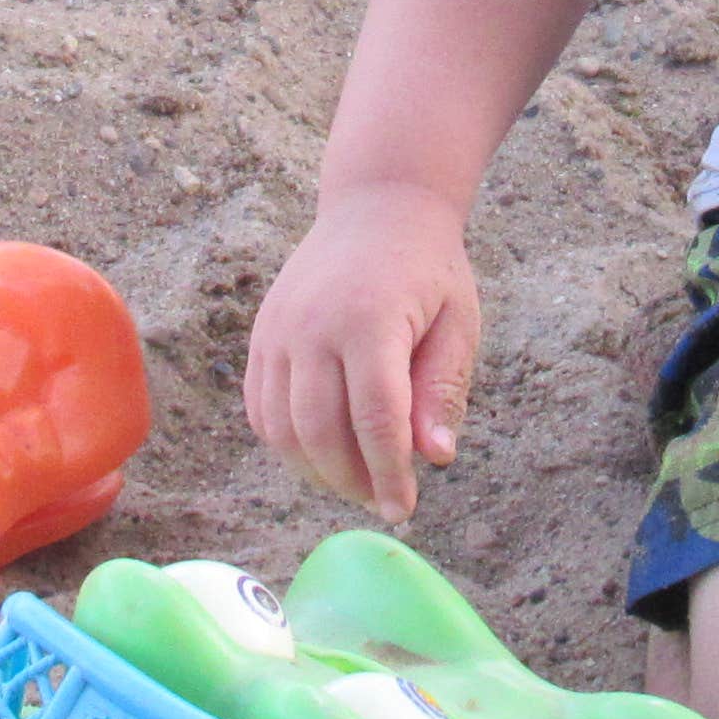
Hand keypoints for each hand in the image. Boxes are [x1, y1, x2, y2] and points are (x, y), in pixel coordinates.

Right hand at [246, 180, 480, 519]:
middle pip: (320, 431)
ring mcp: (279, 330)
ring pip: (282, 427)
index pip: (376, 419)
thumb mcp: (458, 324)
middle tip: (381, 500)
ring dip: (315, 470)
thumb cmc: (428, 270)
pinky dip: (285, 442)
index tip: (404, 510)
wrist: (377, 207)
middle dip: (352, 480)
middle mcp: (313, 325)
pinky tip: (319, 452)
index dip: (389, 474)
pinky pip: (260, 407)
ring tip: (353, 481)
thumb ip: (443, 390)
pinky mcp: (261, 334)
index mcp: (369, 320)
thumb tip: (435, 457)